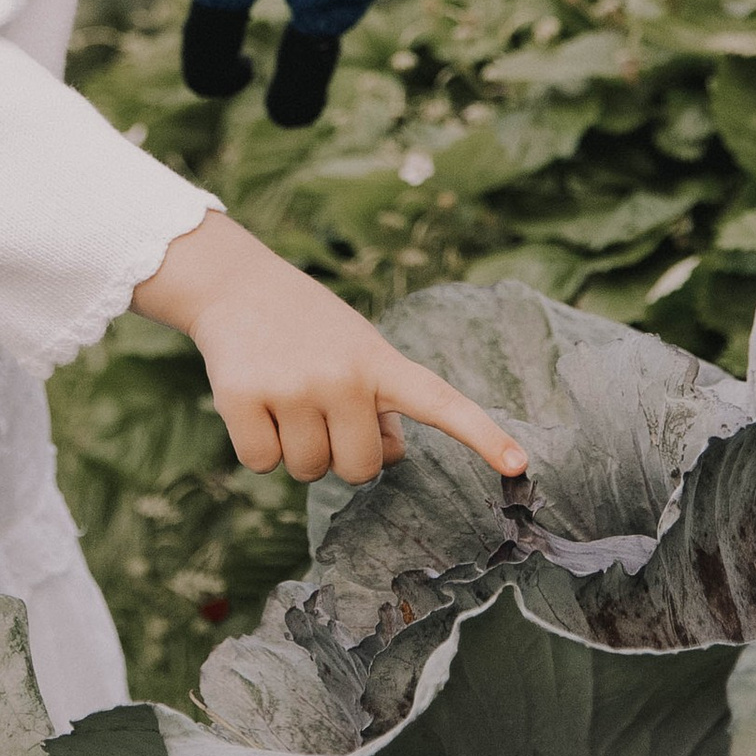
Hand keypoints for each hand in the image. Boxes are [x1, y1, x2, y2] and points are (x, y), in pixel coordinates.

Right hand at [134, 211, 528, 487]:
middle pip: (361, 468)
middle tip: (320, 405)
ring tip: (285, 397)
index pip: (440, 401)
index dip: (481, 435)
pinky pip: (263, 464)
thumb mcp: (359, 350)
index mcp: (380, 361)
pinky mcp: (243, 399)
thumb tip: (388, 458)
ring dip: (297, 449)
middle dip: (342, 452)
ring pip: (309, 471)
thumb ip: (383, 402)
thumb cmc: (309, 329)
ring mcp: (294, 387)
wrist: (235, 284)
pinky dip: (259, 447)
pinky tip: (254, 402)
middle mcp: (343, 374)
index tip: (519, 464)